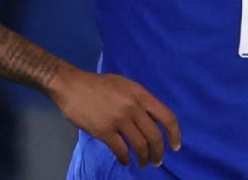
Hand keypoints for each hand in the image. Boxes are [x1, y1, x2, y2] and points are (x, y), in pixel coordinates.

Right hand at [49, 65, 181, 167]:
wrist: (71, 85)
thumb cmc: (98, 84)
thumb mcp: (125, 85)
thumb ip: (139, 100)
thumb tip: (151, 118)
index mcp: (140, 94)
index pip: (167, 116)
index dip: (175, 134)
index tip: (176, 146)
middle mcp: (133, 107)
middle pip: (155, 136)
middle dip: (159, 152)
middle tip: (157, 161)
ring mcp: (119, 119)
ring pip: (140, 145)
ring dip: (144, 158)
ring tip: (143, 163)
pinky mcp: (104, 131)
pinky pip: (121, 150)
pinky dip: (126, 159)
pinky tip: (126, 161)